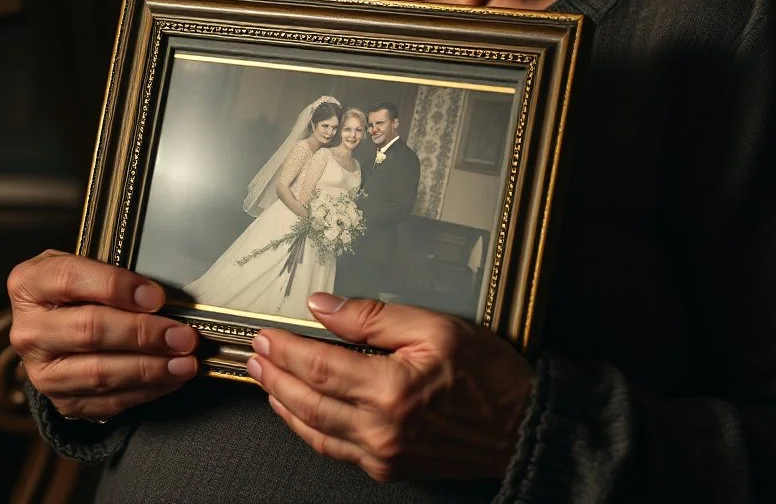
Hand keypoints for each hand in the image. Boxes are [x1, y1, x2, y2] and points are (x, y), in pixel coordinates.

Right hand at [8, 249, 199, 421]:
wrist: (52, 324)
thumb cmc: (78, 287)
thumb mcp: (84, 264)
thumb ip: (111, 271)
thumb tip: (160, 296)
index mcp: (29, 285)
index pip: (72, 280)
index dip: (117, 287)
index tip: (157, 297)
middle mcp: (29, 331)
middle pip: (90, 331)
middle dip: (144, 334)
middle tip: (183, 336)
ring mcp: (41, 372)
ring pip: (99, 373)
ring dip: (150, 369)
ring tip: (185, 363)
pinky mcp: (60, 401)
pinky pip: (106, 401)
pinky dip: (144, 391)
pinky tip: (171, 379)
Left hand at [246, 294, 533, 482]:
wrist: (522, 427)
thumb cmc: (488, 374)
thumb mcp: (435, 326)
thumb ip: (373, 317)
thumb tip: (322, 307)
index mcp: (390, 390)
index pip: (318, 366)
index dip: (285, 349)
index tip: (265, 334)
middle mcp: (380, 430)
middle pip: (307, 400)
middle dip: (273, 376)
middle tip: (253, 354)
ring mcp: (382, 455)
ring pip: (314, 430)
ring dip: (283, 403)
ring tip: (264, 379)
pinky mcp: (388, 467)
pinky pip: (334, 448)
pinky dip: (307, 429)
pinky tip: (297, 411)